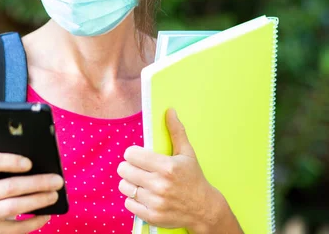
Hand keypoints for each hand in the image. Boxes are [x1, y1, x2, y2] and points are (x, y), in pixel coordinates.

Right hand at [0, 132, 63, 233]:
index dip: (9, 161)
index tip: (30, 163)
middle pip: (8, 187)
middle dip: (37, 183)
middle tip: (57, 181)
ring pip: (12, 207)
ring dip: (38, 201)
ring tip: (54, 195)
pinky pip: (16, 227)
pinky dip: (34, 221)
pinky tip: (46, 214)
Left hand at [117, 108, 237, 232]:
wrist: (204, 209)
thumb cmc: (194, 178)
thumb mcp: (187, 153)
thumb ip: (176, 131)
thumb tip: (169, 111)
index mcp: (167, 167)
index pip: (131, 155)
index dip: (132, 154)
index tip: (138, 156)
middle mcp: (160, 185)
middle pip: (124, 170)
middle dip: (129, 167)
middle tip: (138, 168)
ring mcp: (155, 202)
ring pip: (124, 186)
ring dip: (129, 183)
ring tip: (140, 182)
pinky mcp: (152, 216)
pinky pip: (128, 203)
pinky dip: (133, 199)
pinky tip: (144, 195)